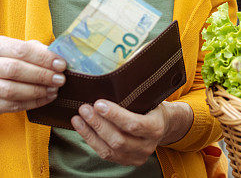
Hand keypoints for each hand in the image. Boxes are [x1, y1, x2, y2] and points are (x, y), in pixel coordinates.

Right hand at [0, 36, 66, 114]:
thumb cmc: (8, 60)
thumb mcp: (19, 49)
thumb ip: (37, 50)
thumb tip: (58, 57)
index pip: (21, 50)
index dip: (43, 58)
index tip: (61, 64)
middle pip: (14, 70)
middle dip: (41, 75)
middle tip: (60, 79)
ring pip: (11, 90)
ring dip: (36, 91)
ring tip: (54, 89)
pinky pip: (11, 106)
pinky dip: (32, 103)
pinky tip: (46, 98)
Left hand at [71, 100, 193, 166]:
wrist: (162, 125)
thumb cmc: (152, 107)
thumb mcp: (149, 98)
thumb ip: (134, 95)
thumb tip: (110, 79)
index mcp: (156, 128)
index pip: (134, 124)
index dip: (114, 115)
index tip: (98, 103)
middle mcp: (147, 146)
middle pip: (119, 140)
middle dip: (98, 124)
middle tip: (84, 108)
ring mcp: (136, 157)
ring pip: (109, 150)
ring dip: (90, 133)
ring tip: (78, 118)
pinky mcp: (126, 161)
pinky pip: (105, 154)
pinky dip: (91, 140)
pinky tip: (82, 128)